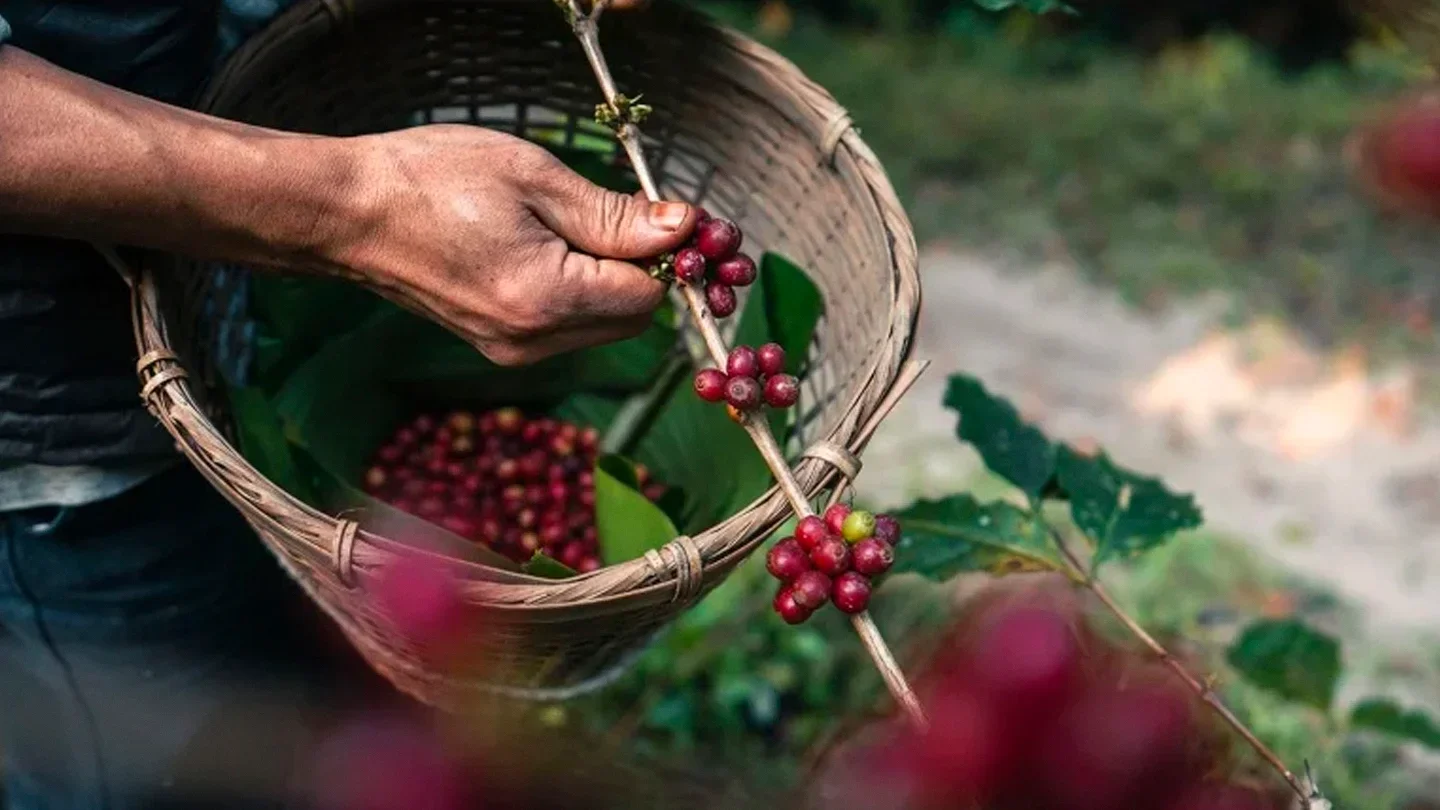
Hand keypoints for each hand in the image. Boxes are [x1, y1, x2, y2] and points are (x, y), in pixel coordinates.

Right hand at [321, 125, 697, 365]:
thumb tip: (683, 228)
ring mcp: (512, 352)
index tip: (665, 211)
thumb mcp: (534, 177)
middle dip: (643, 268)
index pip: (649, 294)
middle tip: (623, 211)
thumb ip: (614, 214)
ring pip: (603, 325)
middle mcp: (531, 342)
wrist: (348, 212)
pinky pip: (568, 327)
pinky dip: (578, 291)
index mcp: (544, 300)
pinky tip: (548, 247)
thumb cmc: (432, 179)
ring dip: (610, 279)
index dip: (669, 253)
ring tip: (570, 223)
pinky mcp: (498, 347)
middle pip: (633, 318)